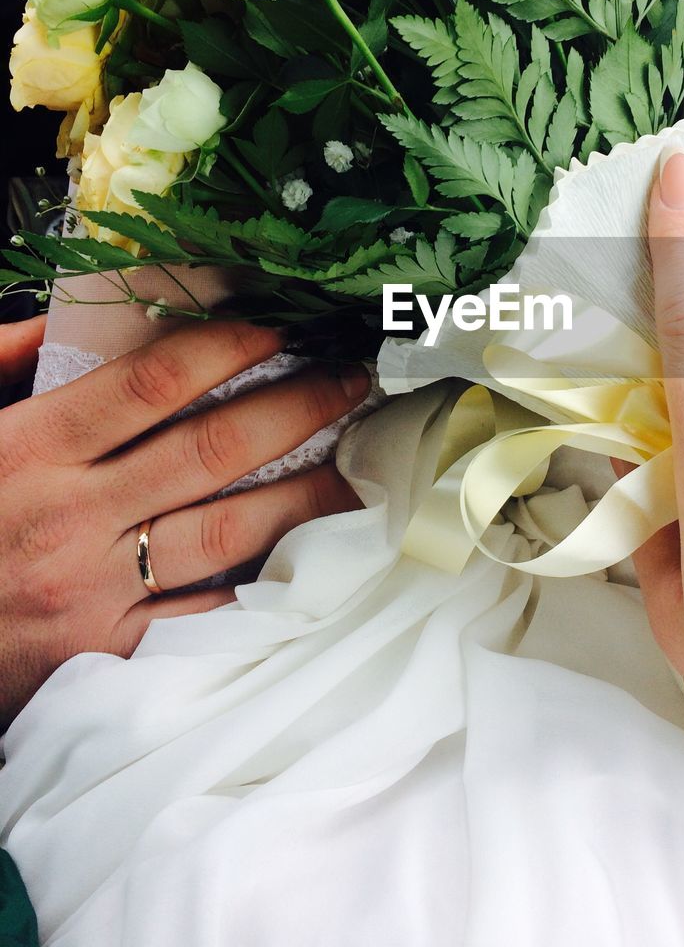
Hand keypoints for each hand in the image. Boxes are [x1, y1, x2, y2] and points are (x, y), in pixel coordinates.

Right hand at [0, 320, 367, 726]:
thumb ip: (4, 363)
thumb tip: (70, 315)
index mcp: (29, 450)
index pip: (151, 383)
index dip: (228, 347)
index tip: (282, 327)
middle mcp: (73, 517)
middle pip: (212, 451)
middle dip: (298, 407)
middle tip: (353, 379)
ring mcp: (95, 591)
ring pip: (229, 534)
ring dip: (308, 494)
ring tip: (363, 464)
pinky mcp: (107, 652)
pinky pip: (206, 615)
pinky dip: (266, 585)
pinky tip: (317, 558)